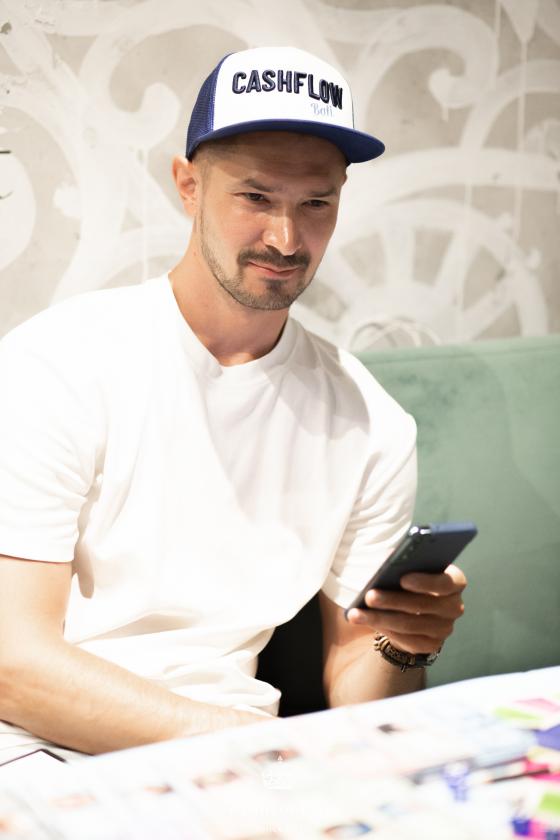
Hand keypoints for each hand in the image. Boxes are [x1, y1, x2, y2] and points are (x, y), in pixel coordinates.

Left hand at [346, 564, 466, 654]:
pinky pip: (407, 640)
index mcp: (454, 582)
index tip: (402, 579)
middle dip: (392, 600)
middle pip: (423, 605)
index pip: (446, 582)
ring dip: (380, 618)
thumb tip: (387, 558)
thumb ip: (402, 562)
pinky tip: (366, 622)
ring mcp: (445, 628)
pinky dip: (384, 630)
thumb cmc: (409, 580)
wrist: (413, 610)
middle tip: (369, 596)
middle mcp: (454, 606)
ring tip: (356, 613)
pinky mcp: (432, 645)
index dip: (425, 581)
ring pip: (410, 624)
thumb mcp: (407, 567)